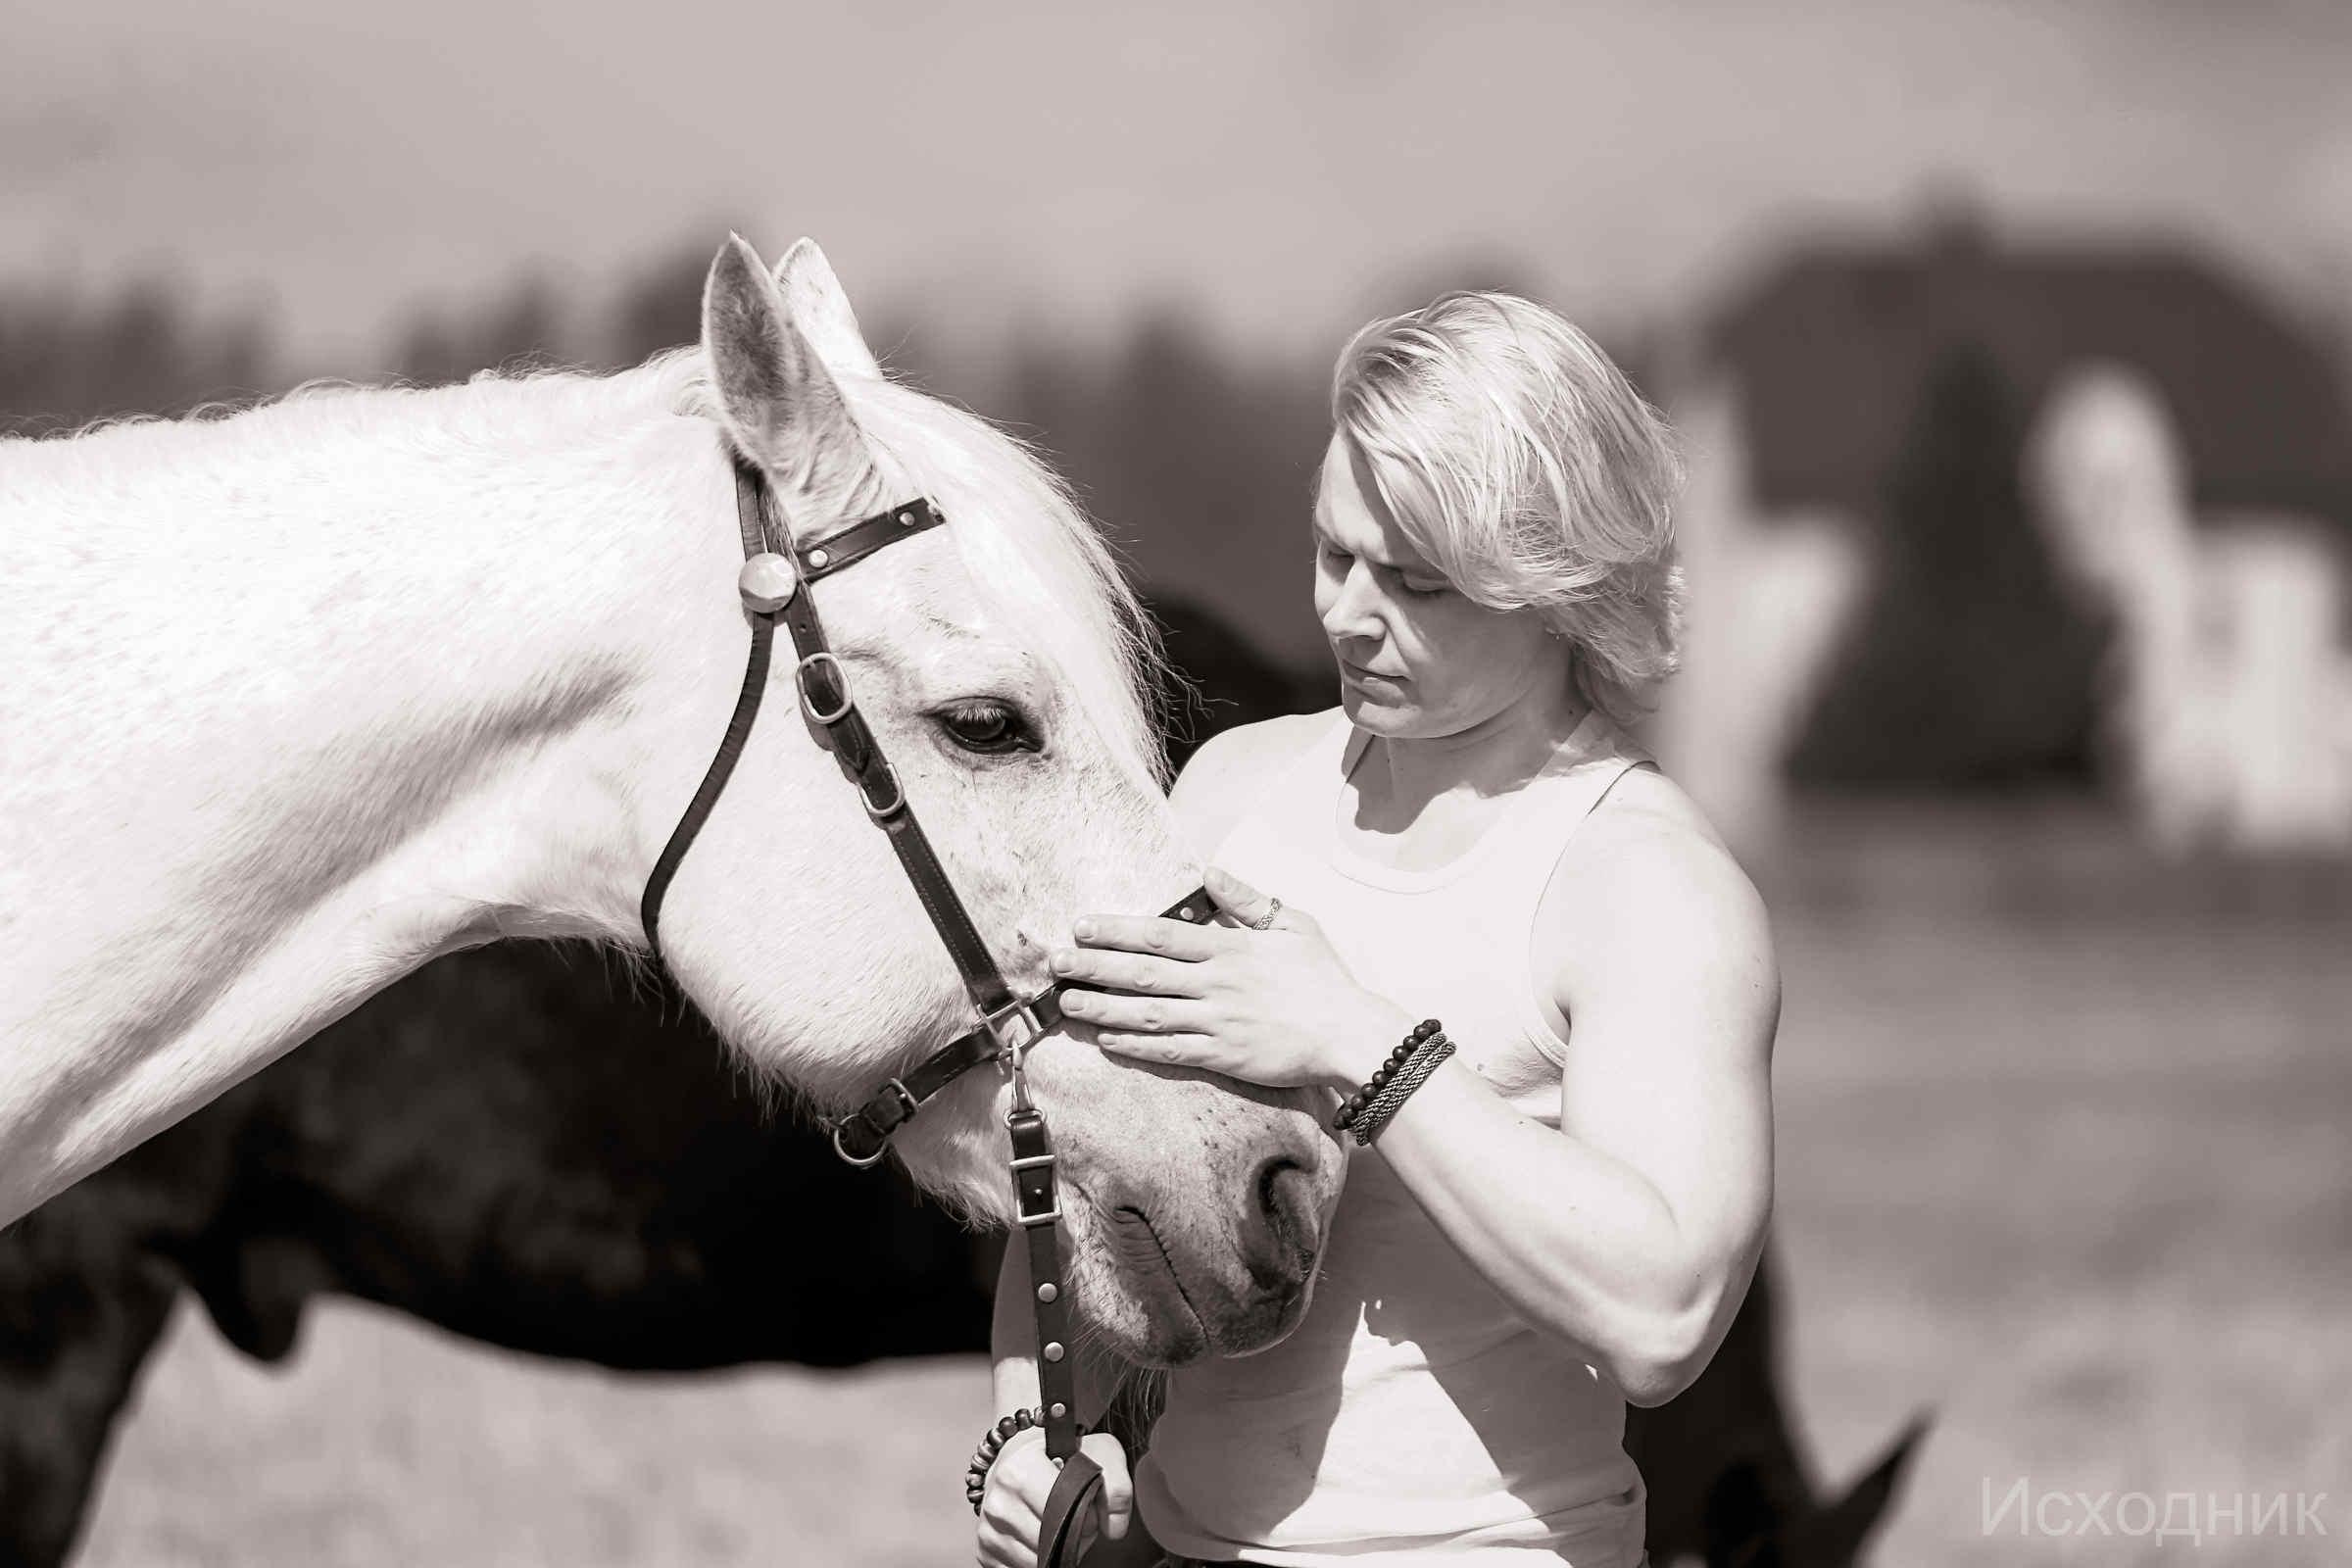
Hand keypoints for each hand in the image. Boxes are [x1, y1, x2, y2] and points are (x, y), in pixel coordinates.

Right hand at [975, 1428, 1132, 1567]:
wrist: (1019, 1456)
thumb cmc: (1061, 1454)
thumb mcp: (1098, 1452)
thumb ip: (1117, 1486)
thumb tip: (1114, 1529)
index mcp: (1019, 1471)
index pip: (1062, 1513)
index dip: (1086, 1517)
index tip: (1089, 1506)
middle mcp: (998, 1502)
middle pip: (1050, 1543)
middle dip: (1073, 1538)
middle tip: (1077, 1517)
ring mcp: (988, 1529)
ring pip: (1036, 1563)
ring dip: (1056, 1551)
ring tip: (1058, 1524)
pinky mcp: (985, 1551)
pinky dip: (1037, 1561)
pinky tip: (1041, 1536)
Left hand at [1053, 865, 1412, 1091]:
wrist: (1350, 1034)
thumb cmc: (1324, 978)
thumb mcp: (1293, 924)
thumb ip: (1247, 900)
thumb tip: (1210, 872)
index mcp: (1229, 948)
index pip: (1160, 936)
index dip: (1116, 931)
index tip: (1081, 926)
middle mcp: (1216, 984)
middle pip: (1142, 974)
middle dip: (1093, 967)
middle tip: (1054, 964)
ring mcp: (1217, 1023)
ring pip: (1147, 1014)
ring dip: (1103, 1008)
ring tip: (1067, 1003)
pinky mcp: (1223, 1057)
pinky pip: (1170, 1051)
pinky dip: (1135, 1046)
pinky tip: (1106, 1040)